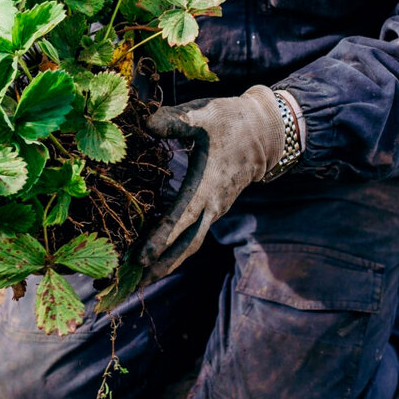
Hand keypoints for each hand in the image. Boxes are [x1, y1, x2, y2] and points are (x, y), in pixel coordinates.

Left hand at [136, 85, 285, 280]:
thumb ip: (174, 120)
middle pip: (186, 245)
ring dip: (167, 262)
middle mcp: (212, 205)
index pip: (181, 218)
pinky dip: (175, 249)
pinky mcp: (214, 208)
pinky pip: (193, 235)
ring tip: (141, 280)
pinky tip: (158, 257)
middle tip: (133, 284)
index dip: (160, 239)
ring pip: (190, 244)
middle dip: (160, 265)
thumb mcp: (203, 114)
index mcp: (206, 185)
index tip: (140, 258)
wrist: (265, 131)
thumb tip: (146, 123)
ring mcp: (215, 209)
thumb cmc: (231, 121)